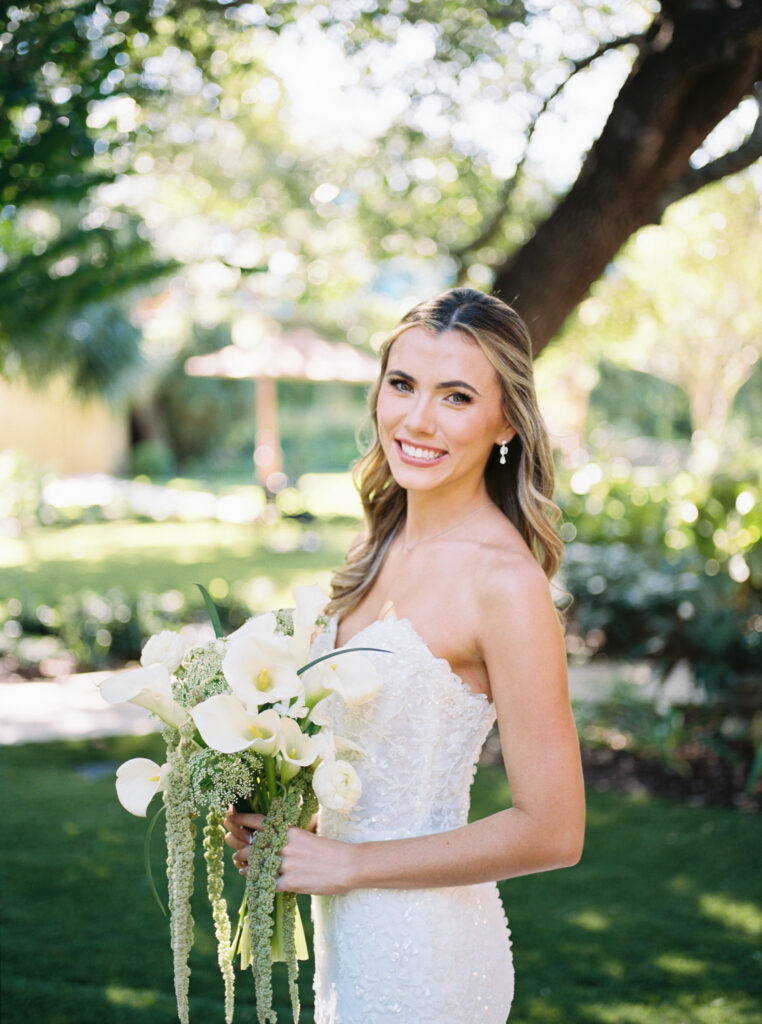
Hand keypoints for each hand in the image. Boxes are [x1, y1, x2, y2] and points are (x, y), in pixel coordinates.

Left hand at [223, 807, 356, 895]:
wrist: (348, 865)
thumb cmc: (331, 851)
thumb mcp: (309, 836)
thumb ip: (291, 837)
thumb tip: (278, 837)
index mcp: (291, 831)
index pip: (261, 822)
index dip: (242, 820)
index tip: (231, 819)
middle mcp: (286, 845)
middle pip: (253, 845)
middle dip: (240, 848)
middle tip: (235, 850)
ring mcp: (287, 864)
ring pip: (256, 864)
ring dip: (245, 865)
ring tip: (241, 866)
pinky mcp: (291, 882)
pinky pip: (266, 883)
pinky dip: (256, 882)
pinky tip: (253, 882)